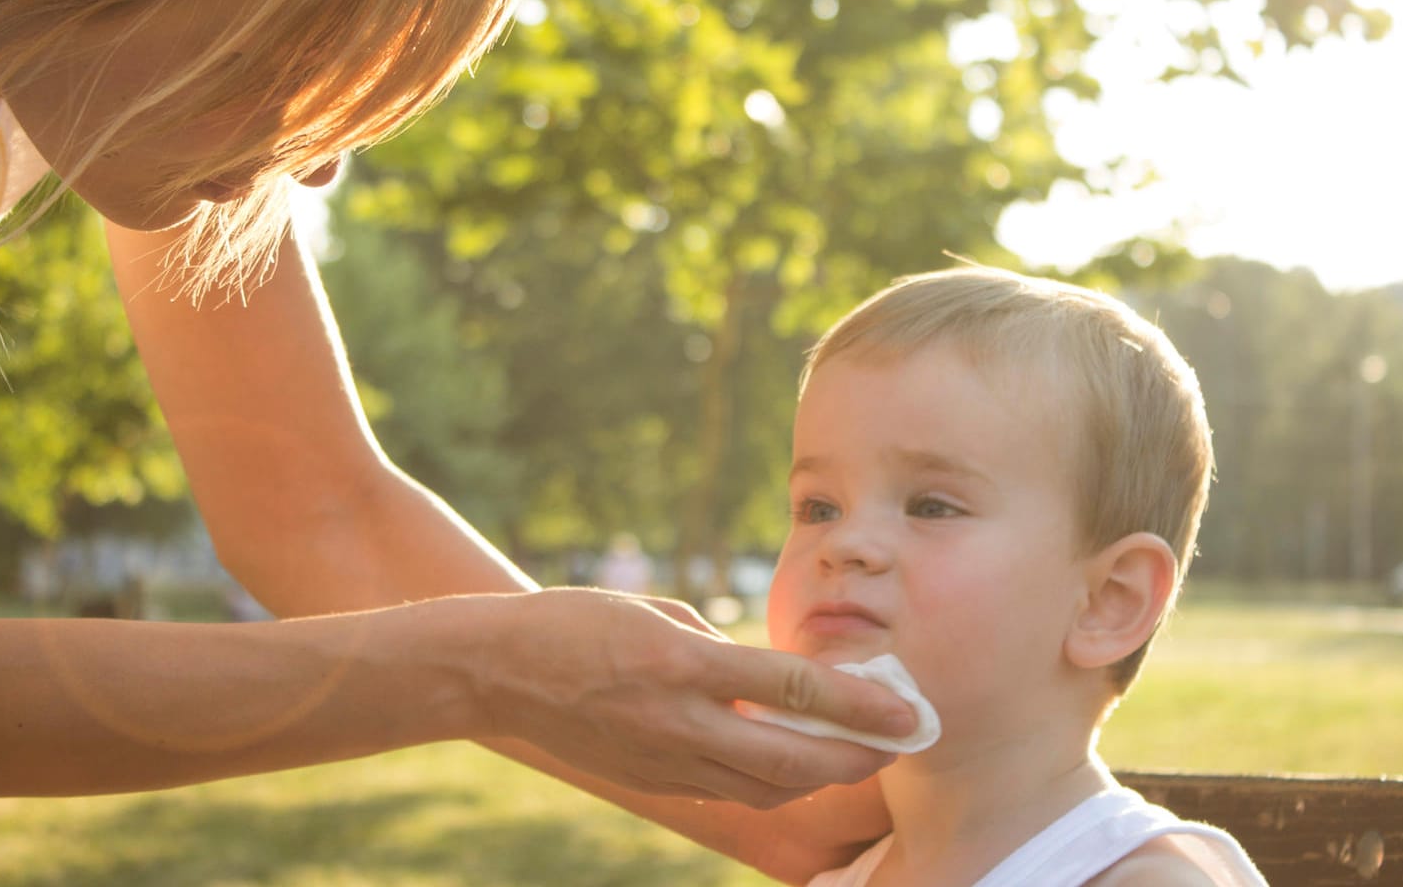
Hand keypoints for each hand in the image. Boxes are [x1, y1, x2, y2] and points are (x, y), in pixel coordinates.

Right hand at [469, 588, 916, 808]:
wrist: (498, 672)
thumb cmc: (575, 622)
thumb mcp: (656, 612)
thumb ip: (719, 646)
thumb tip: (772, 674)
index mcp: (684, 661)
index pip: (794, 689)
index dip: (859, 702)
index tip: (905, 707)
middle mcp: (681, 719)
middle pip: (793, 759)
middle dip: (856, 757)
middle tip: (897, 744)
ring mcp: (665, 759)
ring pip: (765, 788)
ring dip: (818, 776)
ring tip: (853, 755)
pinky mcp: (652, 781)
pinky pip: (727, 790)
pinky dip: (768, 781)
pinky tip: (788, 761)